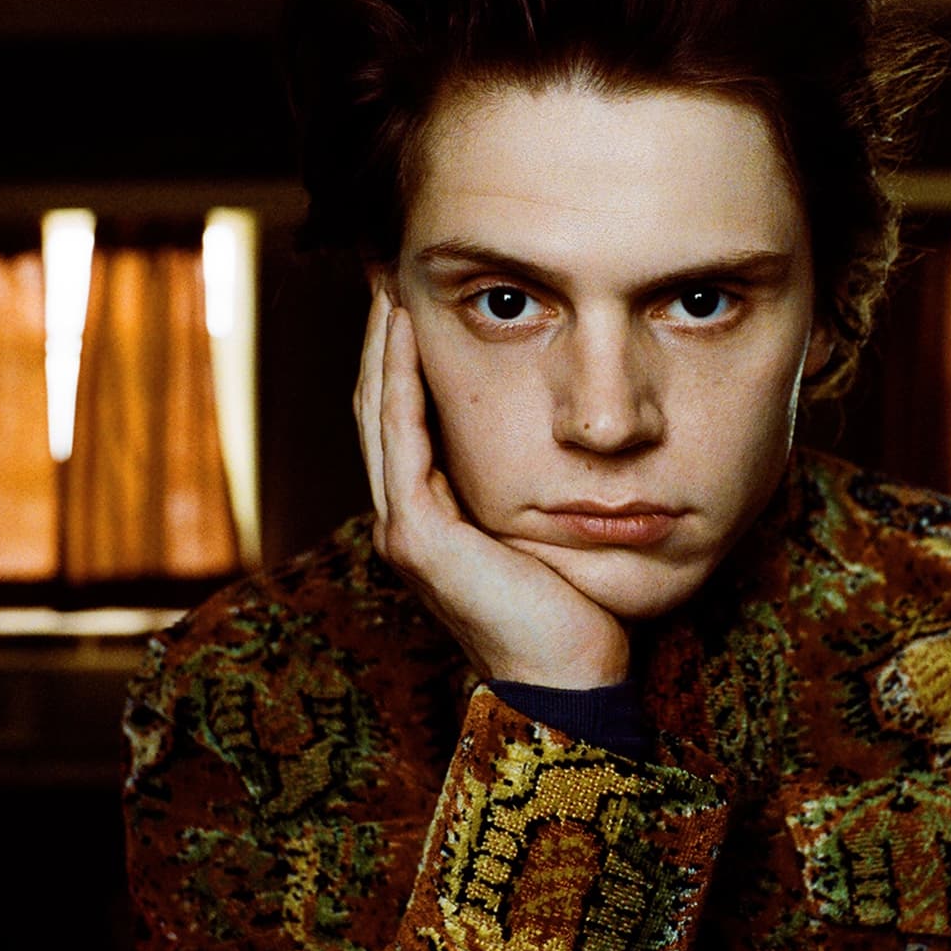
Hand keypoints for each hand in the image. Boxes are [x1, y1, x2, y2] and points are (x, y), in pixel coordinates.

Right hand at [354, 283, 630, 687]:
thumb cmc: (572, 612)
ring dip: (384, 347)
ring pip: (380, 416)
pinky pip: (403, 444)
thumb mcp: (546, 531)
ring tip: (391, 286)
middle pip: (377, 406)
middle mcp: (404, 520)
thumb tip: (564, 432)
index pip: (402, 418)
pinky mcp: (420, 539)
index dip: (401, 356)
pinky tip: (409, 338)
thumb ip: (532, 486)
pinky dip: (401, 386)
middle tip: (388, 269)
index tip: (412, 296)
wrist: (568, 681)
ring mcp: (404, 530)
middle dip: (382, 337)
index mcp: (428, 518)